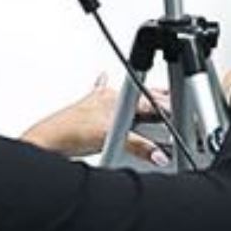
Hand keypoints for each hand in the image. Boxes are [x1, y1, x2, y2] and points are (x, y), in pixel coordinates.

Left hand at [21, 74, 170, 164]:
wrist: (46, 141)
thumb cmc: (70, 133)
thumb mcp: (112, 138)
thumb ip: (139, 146)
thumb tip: (159, 154)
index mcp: (115, 97)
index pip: (150, 101)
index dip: (169, 108)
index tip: (183, 113)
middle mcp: (108, 97)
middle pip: (142, 97)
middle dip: (161, 100)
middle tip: (179, 105)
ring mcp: (97, 104)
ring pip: (128, 99)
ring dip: (143, 98)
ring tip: (158, 98)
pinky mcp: (88, 113)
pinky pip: (101, 95)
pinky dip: (105, 88)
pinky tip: (104, 77)